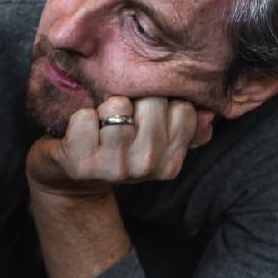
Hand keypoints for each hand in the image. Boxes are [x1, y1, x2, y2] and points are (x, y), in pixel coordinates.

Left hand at [26, 96, 213, 197]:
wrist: (69, 177)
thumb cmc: (113, 149)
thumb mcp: (153, 141)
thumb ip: (184, 125)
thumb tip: (209, 113)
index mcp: (169, 163)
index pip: (182, 108)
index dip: (159, 103)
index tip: (144, 117)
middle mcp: (146, 167)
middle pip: (152, 102)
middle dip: (133, 100)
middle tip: (119, 120)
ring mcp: (114, 168)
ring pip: (118, 106)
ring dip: (104, 108)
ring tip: (100, 125)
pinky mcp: (80, 163)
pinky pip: (85, 117)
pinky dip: (79, 117)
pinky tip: (79, 132)